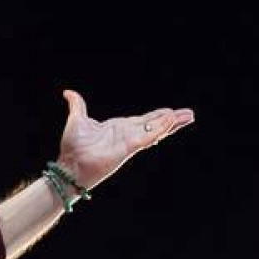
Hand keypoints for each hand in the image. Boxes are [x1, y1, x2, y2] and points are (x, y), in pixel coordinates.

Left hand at [56, 89, 194, 190]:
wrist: (69, 165)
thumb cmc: (73, 148)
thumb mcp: (77, 119)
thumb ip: (77, 105)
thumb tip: (68, 93)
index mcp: (119, 128)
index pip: (144, 120)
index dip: (159, 116)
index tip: (172, 112)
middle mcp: (128, 135)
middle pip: (155, 125)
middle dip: (172, 120)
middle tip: (189, 114)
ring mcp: (129, 142)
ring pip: (155, 130)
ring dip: (171, 123)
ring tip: (187, 116)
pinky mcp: (128, 148)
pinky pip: (146, 137)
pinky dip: (158, 129)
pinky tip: (170, 121)